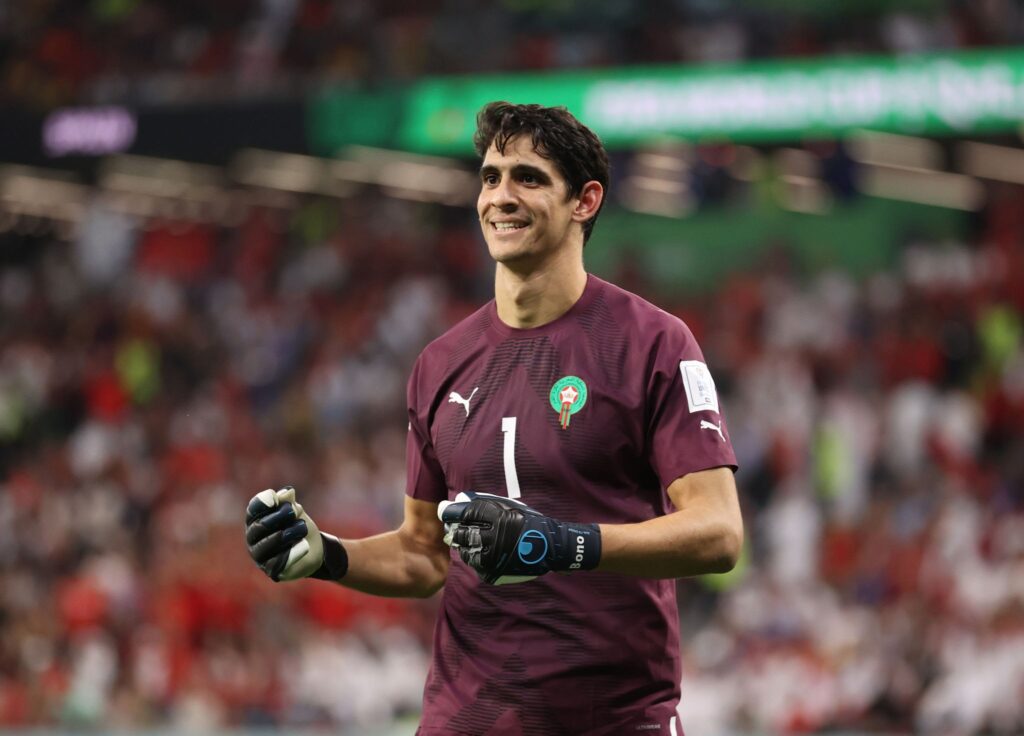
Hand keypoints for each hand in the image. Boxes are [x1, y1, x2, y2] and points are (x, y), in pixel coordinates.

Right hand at [245, 486, 346, 581]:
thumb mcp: (296, 511)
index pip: (253, 510)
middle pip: (260, 526)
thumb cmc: (299, 526)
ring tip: (303, 527)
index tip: (274, 499)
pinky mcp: (271, 570)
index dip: (261, 503)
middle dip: (279, 517)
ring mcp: (260, 556)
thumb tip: (288, 493)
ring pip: (267, 545)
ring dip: (287, 534)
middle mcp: (253, 538)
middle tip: (295, 512)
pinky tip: (305, 546)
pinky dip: (292, 553)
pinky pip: (277, 563)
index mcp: (255, 519)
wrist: (314, 548)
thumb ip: (289, 502)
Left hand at [438, 492, 600, 584]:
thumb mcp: (511, 508)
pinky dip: (474, 559)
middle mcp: (495, 537)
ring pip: (467, 552)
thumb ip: (487, 505)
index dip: (454, 513)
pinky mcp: (495, 572)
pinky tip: (475, 554)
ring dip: (463, 546)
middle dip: (456, 531)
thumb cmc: (530, 523)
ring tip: (462, 542)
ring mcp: (495, 557)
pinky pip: (477, 565)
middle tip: (451, 529)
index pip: (468, 514)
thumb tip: (461, 501)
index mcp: (499, 518)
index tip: (447, 512)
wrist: (552, 547)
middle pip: (464, 534)